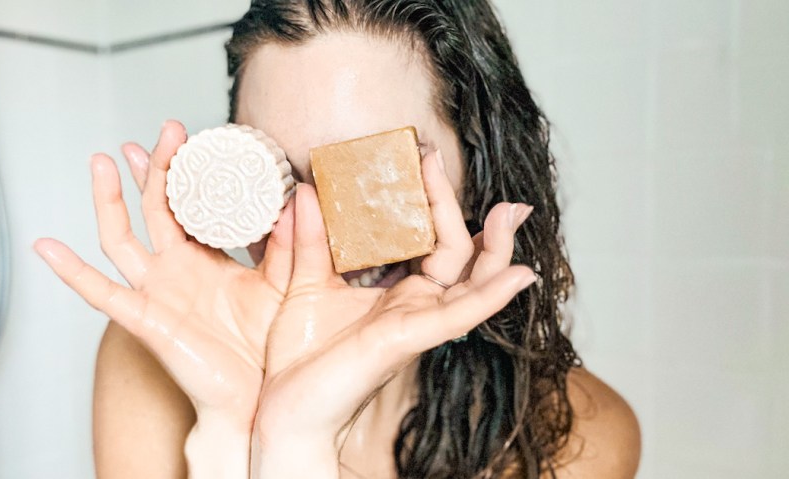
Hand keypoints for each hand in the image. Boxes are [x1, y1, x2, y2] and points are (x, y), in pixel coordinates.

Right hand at [34, 121, 295, 476]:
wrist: (254, 399)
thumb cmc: (266, 348)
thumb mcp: (283, 287)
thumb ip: (288, 247)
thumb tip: (293, 202)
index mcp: (207, 261)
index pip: (191, 207)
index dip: (189, 175)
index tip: (197, 139)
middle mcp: (176, 272)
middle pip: (154, 210)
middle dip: (154, 170)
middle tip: (166, 131)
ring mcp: (155, 293)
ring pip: (121, 238)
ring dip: (109, 200)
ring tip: (104, 161)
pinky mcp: (143, 319)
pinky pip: (100, 293)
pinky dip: (71, 271)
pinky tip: (46, 246)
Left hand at [252, 151, 535, 477]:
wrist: (287, 410)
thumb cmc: (301, 358)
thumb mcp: (302, 284)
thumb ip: (308, 239)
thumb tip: (304, 190)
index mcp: (394, 292)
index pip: (427, 241)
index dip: (430, 200)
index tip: (421, 158)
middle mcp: (413, 305)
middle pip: (457, 253)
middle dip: (460, 210)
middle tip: (441, 162)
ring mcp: (415, 322)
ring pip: (471, 281)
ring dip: (494, 248)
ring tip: (510, 212)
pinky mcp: (408, 339)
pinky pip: (460, 316)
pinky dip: (492, 295)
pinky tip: (519, 275)